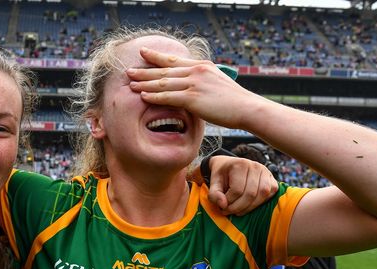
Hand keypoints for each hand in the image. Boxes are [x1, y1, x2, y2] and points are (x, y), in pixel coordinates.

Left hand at [126, 47, 261, 128]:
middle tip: (129, 70)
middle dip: (145, 70)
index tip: (143, 53)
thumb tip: (192, 86)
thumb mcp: (217, 83)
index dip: (156, 56)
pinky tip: (143, 96)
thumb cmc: (234, 101)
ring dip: (145, 84)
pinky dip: (154, 97)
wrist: (247, 108)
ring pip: (163, 83)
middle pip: (164, 70)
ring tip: (131, 84)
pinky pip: (168, 97)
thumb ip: (202, 81)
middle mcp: (196, 71)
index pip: (174, 60)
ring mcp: (194, 83)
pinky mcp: (193, 98)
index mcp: (202, 66)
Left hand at [206, 155, 277, 214]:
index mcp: (240, 164)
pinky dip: (259, 203)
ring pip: (262, 195)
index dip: (229, 202)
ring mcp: (266, 172)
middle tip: (228, 211)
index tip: (222, 207)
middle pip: (250, 193)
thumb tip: (223, 205)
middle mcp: (255, 166)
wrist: (230, 166)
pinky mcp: (273, 180)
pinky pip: (270, 195)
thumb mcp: (214, 182)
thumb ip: (214, 194)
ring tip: (237, 210)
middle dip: (238, 207)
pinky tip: (248, 205)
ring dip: (249, 207)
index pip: (237, 189)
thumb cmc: (222, 175)